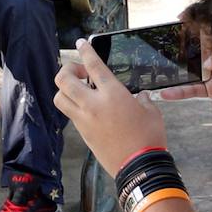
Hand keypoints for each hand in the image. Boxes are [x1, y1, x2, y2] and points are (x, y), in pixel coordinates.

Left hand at [53, 39, 167, 176]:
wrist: (139, 167)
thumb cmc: (149, 137)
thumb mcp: (151, 112)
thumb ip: (143, 100)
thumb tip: (141, 97)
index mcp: (113, 93)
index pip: (93, 65)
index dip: (85, 51)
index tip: (80, 43)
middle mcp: (93, 104)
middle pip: (64, 80)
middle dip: (67, 70)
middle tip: (80, 73)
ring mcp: (84, 119)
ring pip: (60, 97)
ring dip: (65, 89)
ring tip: (78, 90)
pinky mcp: (83, 133)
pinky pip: (70, 114)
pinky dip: (73, 106)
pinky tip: (86, 107)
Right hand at [152, 23, 211, 107]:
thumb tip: (207, 64)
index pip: (206, 28)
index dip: (194, 20)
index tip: (181, 17)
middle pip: (193, 48)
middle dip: (179, 45)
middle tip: (166, 43)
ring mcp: (210, 72)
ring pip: (188, 69)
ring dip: (173, 70)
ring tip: (160, 69)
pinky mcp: (209, 89)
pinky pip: (192, 90)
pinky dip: (179, 93)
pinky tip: (166, 93)